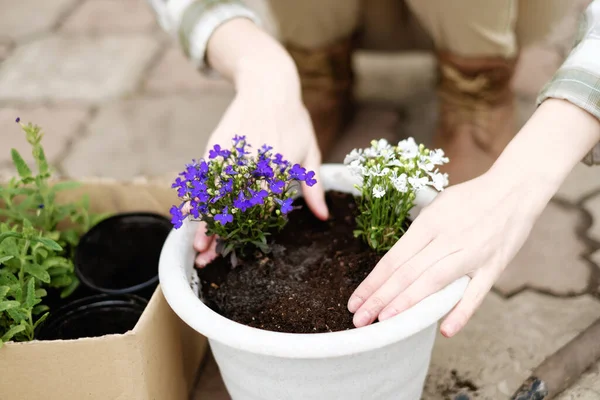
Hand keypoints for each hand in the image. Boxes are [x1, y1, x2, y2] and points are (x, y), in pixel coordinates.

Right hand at [192, 77, 327, 266]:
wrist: (267, 84)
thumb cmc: (294, 121)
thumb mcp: (310, 151)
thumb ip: (313, 187)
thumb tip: (323, 217)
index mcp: (277, 165)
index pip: (261, 204)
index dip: (247, 229)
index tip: (238, 248)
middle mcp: (251, 161)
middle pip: (232, 204)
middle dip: (218, 233)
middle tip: (207, 256)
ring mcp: (230, 154)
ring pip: (213, 194)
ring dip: (202, 221)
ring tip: (196, 244)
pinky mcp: (216, 146)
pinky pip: (204, 177)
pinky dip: (196, 197)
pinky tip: (189, 214)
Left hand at [347, 172, 539, 336]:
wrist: (514, 189)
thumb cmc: (470, 198)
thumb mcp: (436, 207)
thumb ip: (417, 233)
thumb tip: (395, 260)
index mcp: (428, 223)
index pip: (393, 258)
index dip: (372, 282)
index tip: (355, 301)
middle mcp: (447, 238)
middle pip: (407, 272)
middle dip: (380, 297)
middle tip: (360, 318)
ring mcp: (471, 253)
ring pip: (433, 281)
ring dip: (407, 303)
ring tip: (385, 321)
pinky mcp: (493, 266)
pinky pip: (476, 293)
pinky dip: (461, 312)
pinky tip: (445, 330)